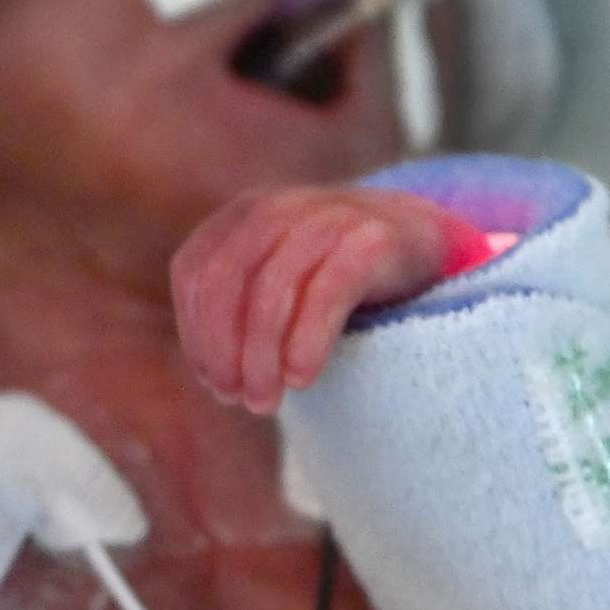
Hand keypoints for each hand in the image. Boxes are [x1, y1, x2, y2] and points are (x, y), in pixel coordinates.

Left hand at [171, 186, 492, 413]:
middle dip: (223, 350)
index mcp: (243, 215)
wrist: (415, 240)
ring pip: (271, 293)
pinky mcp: (372, 238)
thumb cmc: (331, 275)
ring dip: (261, 358)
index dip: (197, 334)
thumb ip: (237, 313)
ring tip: (266, 402)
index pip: (194, 272)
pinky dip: (306, 341)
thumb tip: (213, 380)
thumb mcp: (276, 282)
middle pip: (225, 282)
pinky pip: (326, 294)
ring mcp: (326, 216)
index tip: (215, 384)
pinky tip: (301, 377)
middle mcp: (278, 208)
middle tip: (238, 400)